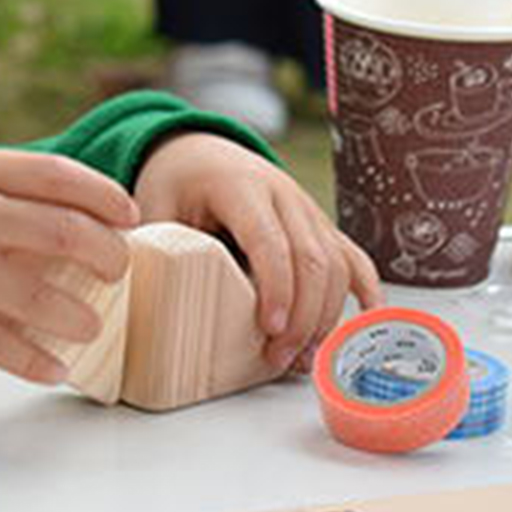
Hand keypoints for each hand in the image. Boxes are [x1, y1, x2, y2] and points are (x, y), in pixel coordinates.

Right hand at [0, 147, 139, 382]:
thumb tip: (58, 216)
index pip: (58, 177)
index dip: (104, 198)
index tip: (129, 216)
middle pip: (63, 233)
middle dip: (106, 257)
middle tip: (118, 271)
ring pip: (37, 295)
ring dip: (79, 315)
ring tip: (92, 324)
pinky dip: (34, 359)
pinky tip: (56, 368)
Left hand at [133, 133, 382, 372]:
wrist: (201, 152)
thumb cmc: (176, 184)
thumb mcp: (155, 204)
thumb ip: (157, 245)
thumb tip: (146, 294)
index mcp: (239, 187)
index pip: (270, 241)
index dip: (276, 287)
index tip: (270, 328)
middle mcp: (283, 194)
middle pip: (312, 258)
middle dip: (303, 315)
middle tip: (281, 358)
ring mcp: (307, 208)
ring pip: (336, 262)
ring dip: (326, 314)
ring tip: (301, 357)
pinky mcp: (319, 225)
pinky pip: (352, 255)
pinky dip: (364, 288)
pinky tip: (363, 321)